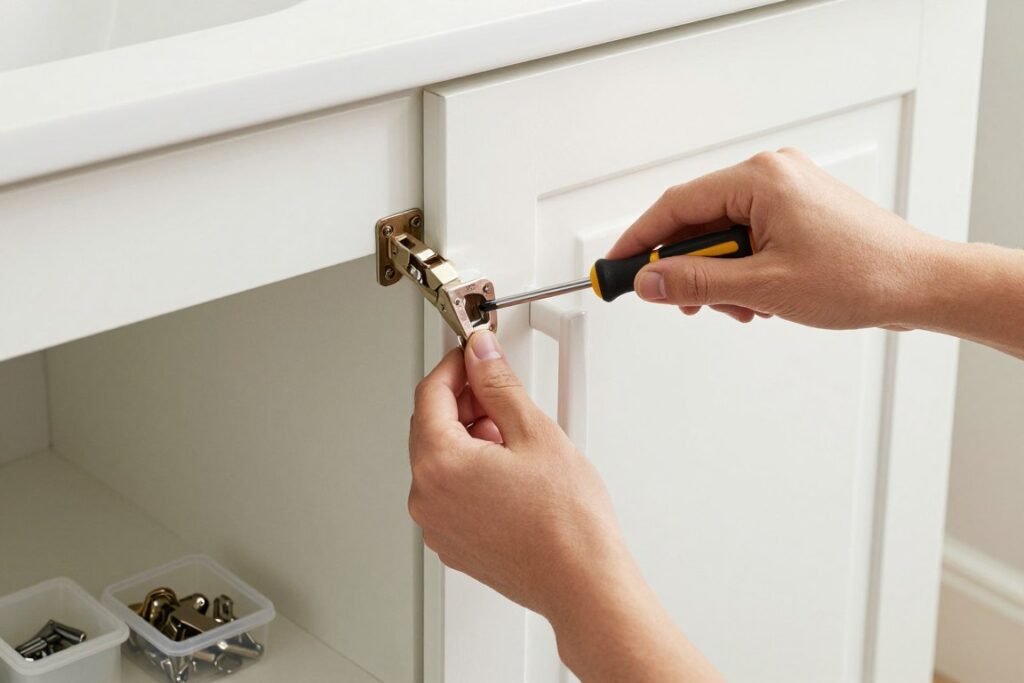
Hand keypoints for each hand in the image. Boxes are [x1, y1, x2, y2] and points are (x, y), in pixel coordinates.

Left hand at [409, 332, 723, 680]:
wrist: (582, 583)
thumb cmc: (566, 523)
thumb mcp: (535, 432)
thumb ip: (498, 384)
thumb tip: (480, 355)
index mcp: (440, 464)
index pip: (430, 394)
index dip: (455, 366)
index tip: (474, 355)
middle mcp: (427, 498)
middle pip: (430, 427)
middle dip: (463, 403)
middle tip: (500, 394)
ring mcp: (437, 526)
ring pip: (441, 461)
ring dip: (469, 439)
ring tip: (515, 441)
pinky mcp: (453, 544)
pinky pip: (449, 493)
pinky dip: (470, 473)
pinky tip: (509, 473)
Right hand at [609, 148, 944, 329]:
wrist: (920, 284)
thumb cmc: (862, 275)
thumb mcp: (764, 287)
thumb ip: (697, 284)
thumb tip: (649, 282)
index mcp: (760, 178)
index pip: (676, 206)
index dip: (640, 240)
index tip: (615, 268)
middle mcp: (771, 174)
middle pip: (699, 221)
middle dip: (689, 269)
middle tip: (679, 303)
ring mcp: (786, 190)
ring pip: (724, 234)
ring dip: (720, 276)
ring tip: (742, 307)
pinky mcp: (797, 210)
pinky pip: (749, 237)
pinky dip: (743, 271)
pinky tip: (759, 298)